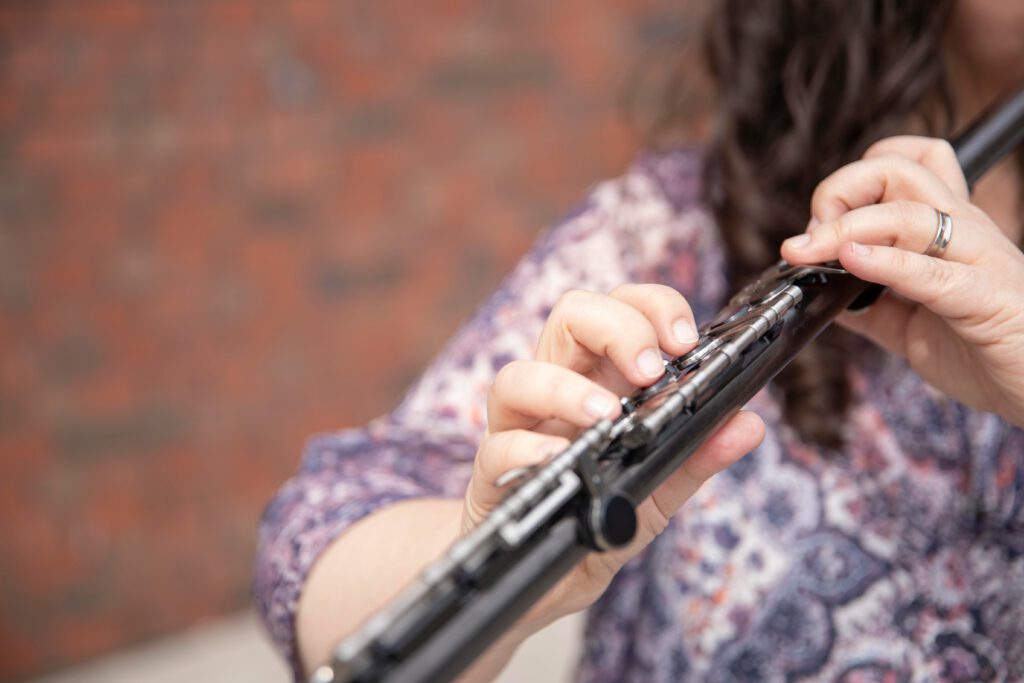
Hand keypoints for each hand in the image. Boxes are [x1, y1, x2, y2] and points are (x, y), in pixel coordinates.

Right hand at [462, 284, 764, 633]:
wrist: (550, 579)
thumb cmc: (600, 514)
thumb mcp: (657, 485)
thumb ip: (697, 455)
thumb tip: (748, 425)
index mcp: (601, 377)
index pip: (621, 308)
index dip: (652, 307)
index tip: (686, 340)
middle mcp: (557, 389)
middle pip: (570, 317)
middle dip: (614, 327)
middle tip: (649, 369)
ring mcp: (520, 428)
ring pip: (517, 375)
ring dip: (565, 388)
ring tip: (606, 415)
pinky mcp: (493, 475)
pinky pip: (499, 447)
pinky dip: (527, 448)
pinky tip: (557, 459)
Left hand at [781, 135, 1023, 426]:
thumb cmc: (985, 350)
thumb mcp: (908, 324)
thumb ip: (867, 304)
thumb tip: (820, 289)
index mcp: (947, 229)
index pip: (903, 164)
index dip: (850, 182)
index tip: (816, 225)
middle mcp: (965, 231)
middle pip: (898, 171)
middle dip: (839, 191)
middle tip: (809, 237)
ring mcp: (979, 259)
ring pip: (910, 213)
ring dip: (846, 227)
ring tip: (810, 251)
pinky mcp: (986, 299)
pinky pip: (933, 271)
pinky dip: (885, 262)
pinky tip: (851, 263)